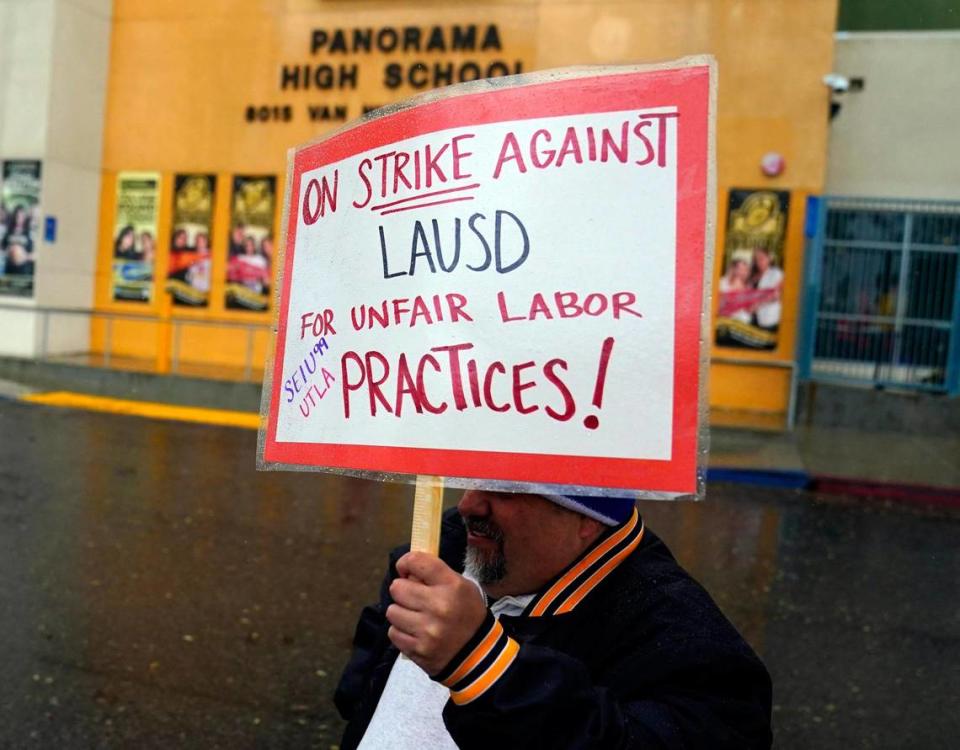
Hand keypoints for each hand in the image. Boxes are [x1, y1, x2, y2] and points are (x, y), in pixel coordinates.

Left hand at [386, 551, 487, 675]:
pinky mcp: (417, 649)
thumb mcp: (463, 587)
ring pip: (392, 611)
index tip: (405, 569)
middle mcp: (439, 606)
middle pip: (397, 587)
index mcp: (452, 586)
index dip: (406, 562)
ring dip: (400, 612)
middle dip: (402, 590)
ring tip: (414, 616)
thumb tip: (408, 570)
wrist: (478, 654)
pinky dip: (401, 631)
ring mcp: (427, 630)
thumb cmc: (468, 615)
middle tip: (412, 596)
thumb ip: (437, 575)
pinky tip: (414, 631)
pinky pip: (393, 632)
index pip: (417, 562)